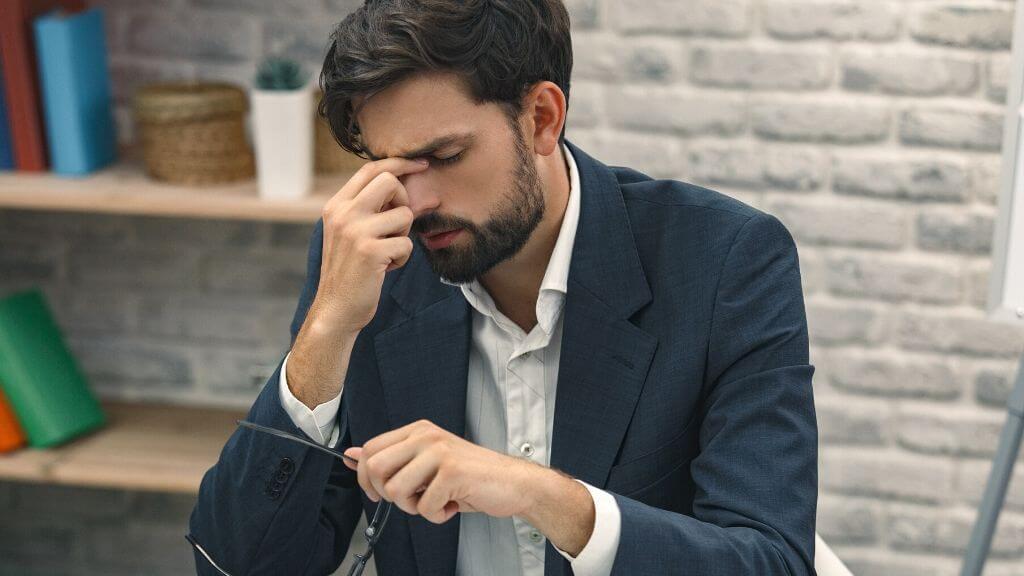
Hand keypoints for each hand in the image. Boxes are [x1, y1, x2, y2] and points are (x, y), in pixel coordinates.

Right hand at [311, 158, 428, 335]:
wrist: (335, 309)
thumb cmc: (350, 272)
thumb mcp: (351, 233)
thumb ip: (370, 209)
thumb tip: (411, 188)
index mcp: (336, 206)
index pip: (370, 169)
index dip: (399, 162)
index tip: (421, 164)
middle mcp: (343, 213)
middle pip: (389, 181)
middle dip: (404, 199)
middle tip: (398, 223)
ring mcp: (355, 231)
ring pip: (404, 214)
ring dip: (403, 236)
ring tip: (387, 252)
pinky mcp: (370, 251)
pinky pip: (407, 243)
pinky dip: (402, 257)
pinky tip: (386, 268)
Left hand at [342, 420, 540, 524]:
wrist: (513, 483)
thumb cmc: (471, 476)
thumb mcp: (427, 463)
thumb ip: (391, 458)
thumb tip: (352, 457)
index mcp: (418, 430)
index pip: (370, 448)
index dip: (366, 477)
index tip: (379, 492)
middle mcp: (426, 436)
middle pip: (376, 468)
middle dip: (387, 494)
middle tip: (412, 497)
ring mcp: (439, 452)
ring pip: (396, 490)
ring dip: (414, 507)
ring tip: (435, 501)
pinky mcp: (452, 472)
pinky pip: (424, 507)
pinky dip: (436, 516)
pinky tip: (452, 505)